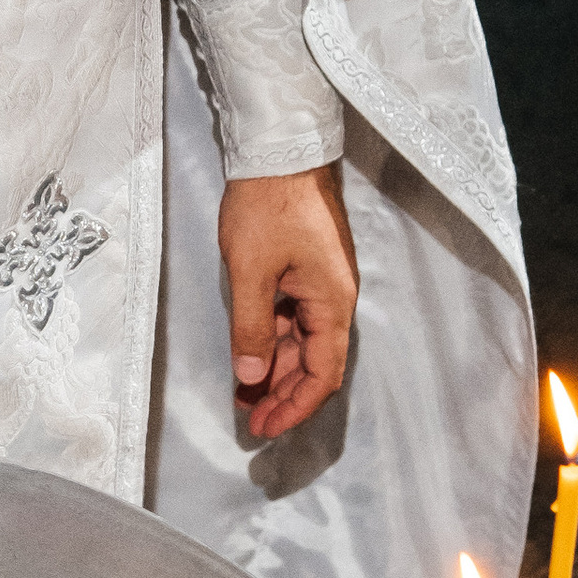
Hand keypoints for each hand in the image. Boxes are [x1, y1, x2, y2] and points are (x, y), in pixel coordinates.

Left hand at [219, 165, 356, 442]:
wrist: (280, 150)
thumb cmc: (267, 205)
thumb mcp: (251, 270)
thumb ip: (251, 328)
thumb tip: (251, 379)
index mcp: (331, 304)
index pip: (322, 374)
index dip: (295, 407)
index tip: (266, 428)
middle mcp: (333, 300)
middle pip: (314, 364)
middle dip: (284, 396)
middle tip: (251, 422)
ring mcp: (320, 286)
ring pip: (301, 343)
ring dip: (275, 372)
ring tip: (244, 397)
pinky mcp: (305, 273)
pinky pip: (293, 320)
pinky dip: (272, 343)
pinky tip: (250, 358)